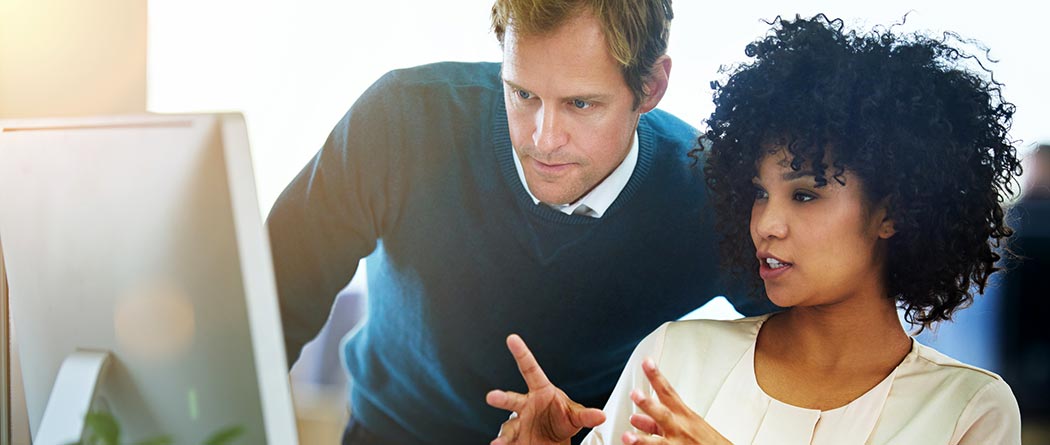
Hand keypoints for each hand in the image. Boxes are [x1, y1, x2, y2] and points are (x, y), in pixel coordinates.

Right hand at [486, 334, 605, 444]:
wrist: (554, 441)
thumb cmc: (562, 420)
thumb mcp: (575, 416)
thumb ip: (586, 415)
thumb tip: (600, 415)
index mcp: (540, 391)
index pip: (530, 369)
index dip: (521, 353)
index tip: (512, 339)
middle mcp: (526, 404)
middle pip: (512, 399)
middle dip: (501, 398)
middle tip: (492, 397)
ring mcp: (519, 422)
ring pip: (508, 425)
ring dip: (503, 434)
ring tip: (499, 443)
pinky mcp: (515, 438)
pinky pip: (508, 441)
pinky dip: (503, 444)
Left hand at [622, 358, 731, 444]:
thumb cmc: (706, 442)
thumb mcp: (688, 425)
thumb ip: (659, 422)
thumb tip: (636, 419)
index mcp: (684, 416)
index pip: (668, 392)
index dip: (656, 376)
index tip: (646, 362)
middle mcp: (680, 429)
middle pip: (663, 414)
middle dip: (649, 404)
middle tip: (635, 394)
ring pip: (658, 442)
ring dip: (642, 440)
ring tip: (627, 437)